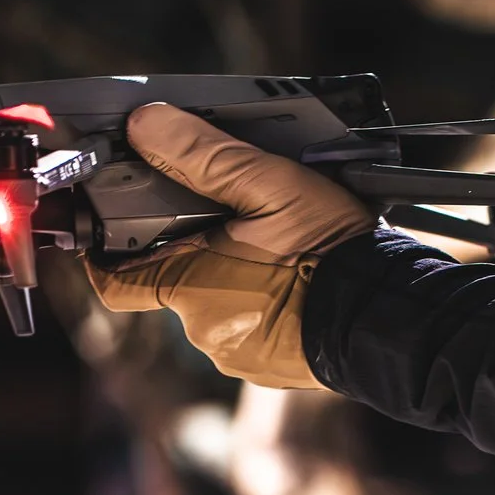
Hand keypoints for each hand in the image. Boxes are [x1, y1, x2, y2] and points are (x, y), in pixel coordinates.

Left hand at [84, 103, 373, 387]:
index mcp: (190, 285)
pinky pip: (253, 332)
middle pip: (177, 283)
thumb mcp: (272, 186)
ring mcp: (239, 355)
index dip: (104, 256)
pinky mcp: (272, 369)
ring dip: (236, 280)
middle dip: (198, 253)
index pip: (114, 280)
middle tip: (237, 222)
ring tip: (282, 251)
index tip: (107, 234)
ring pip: (218, 308)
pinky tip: (300, 284)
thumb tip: (146, 125)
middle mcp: (203, 330)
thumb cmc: (330, 255)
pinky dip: (265, 307)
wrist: (390, 320)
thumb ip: (205, 155)